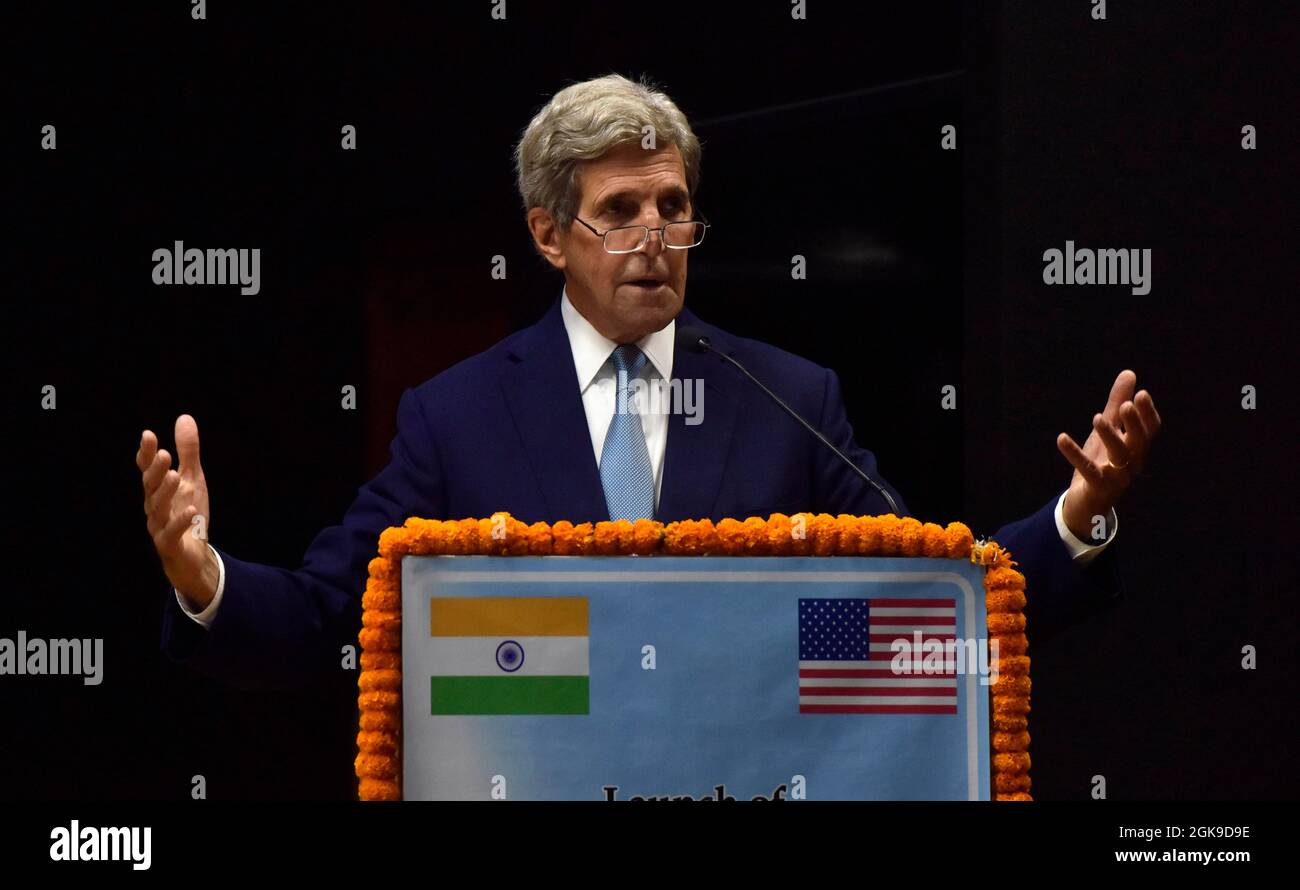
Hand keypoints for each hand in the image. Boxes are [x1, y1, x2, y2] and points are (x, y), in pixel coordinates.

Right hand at [137, 415, 217, 609]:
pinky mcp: (171, 545)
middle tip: (163, 454)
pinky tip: (190, 511)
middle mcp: (155, 507)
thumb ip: (188, 452)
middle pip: (151, 487)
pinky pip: (172, 533)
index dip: (146, 454)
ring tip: (176, 476)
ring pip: (159, 509)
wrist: (193, 558)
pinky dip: (180, 522)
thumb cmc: (188, 514)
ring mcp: (160, 527)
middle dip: (155, 471)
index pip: (148, 469)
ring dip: (166, 493)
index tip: (148, 435)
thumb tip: (184, 418)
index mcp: (158, 490)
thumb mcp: (193, 479)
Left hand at [1056, 370, 1161, 542]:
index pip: (1150, 430)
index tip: (1142, 393)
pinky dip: (1074, 454)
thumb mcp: (1109, 430)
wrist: (1088, 503)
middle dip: (1134, 424)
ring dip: (1110, 436)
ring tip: (1097, 417)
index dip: (1148, 413)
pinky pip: (1087, 470)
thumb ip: (1118, 403)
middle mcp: (1132, 462)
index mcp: (1137, 448)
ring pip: (1119, 456)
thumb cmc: (1102, 461)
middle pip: (1139, 442)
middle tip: (1126, 405)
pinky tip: (1061, 438)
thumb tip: (1129, 373)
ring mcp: (1117, 477)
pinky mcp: (1097, 487)